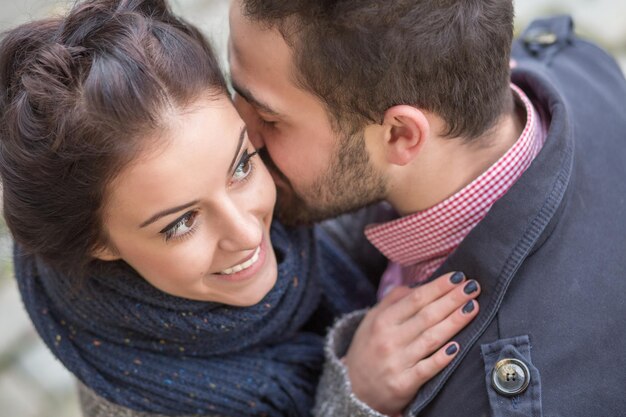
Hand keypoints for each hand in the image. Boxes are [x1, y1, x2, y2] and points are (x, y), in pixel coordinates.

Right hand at [343, 272, 479, 415]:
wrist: (353, 389)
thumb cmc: (367, 349)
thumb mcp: (371, 320)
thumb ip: (392, 301)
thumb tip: (418, 286)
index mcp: (382, 321)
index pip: (415, 299)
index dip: (438, 287)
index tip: (458, 277)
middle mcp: (389, 340)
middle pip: (427, 315)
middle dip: (452, 299)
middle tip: (473, 287)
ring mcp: (397, 363)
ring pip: (431, 339)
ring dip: (455, 322)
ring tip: (472, 307)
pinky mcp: (404, 384)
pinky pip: (427, 369)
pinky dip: (443, 358)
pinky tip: (459, 346)